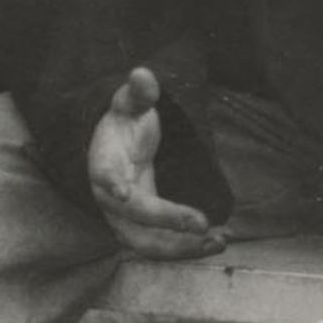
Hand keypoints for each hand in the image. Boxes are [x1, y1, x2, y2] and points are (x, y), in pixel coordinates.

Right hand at [86, 68, 220, 259]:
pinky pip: (164, 247)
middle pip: (133, 216)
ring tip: (218, 241)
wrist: (114, 156)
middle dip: (167, 222)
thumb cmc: (123, 129)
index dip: (111, 183)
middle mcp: (110, 199)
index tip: (122, 192)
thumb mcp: (128, 107)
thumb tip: (142, 74)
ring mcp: (124, 220)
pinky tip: (219, 241)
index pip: (104, 174)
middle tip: (203, 223)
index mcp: (103, 164)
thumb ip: (138, 94)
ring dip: (182, 248)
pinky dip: (189, 248)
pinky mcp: (143, 233)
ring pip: (148, 244)